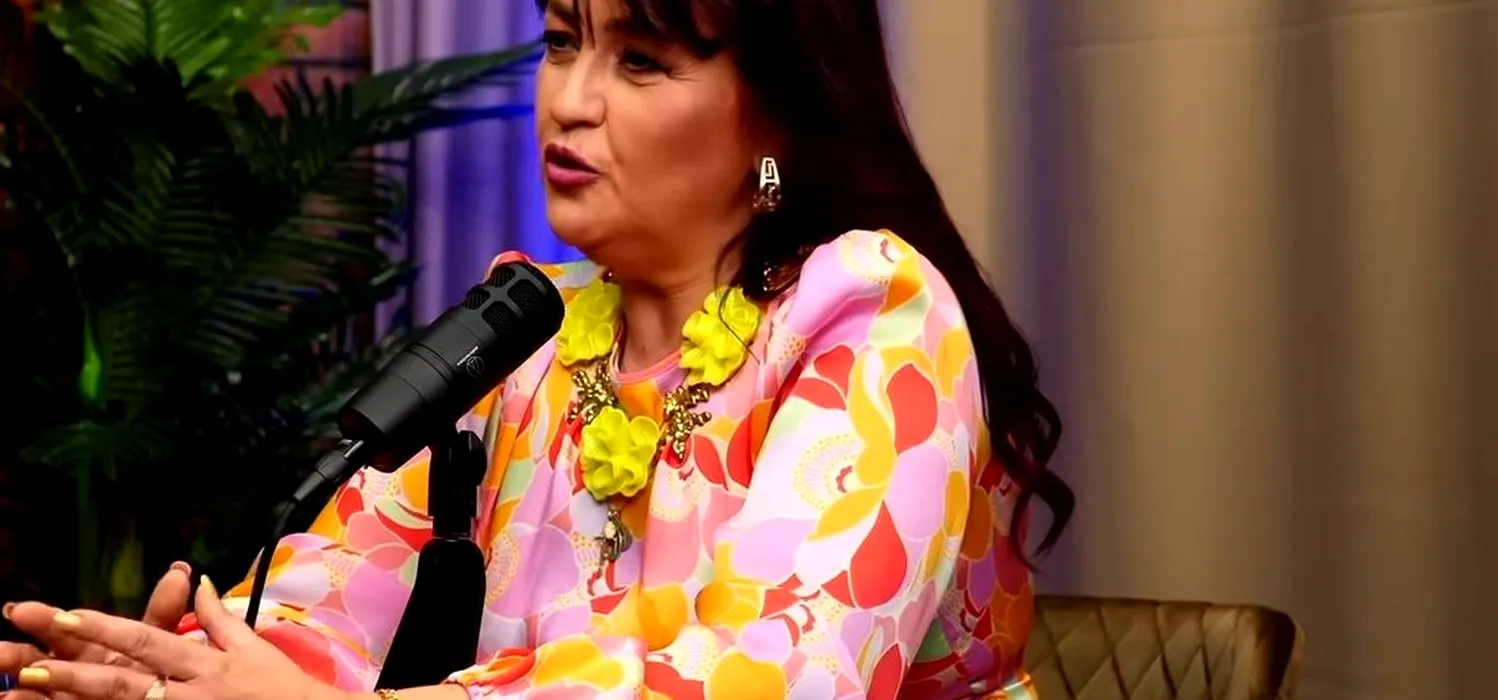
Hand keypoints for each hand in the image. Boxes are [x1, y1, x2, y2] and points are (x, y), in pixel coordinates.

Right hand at [2, 563, 191, 699]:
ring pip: (34, 684)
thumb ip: (162, 613)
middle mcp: (71, 668)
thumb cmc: (150, 671)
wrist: (157, 695)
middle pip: (38, 656)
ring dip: (15, 674)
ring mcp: (65, 692)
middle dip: (16, 649)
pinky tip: (10, 697)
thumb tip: (181, 572)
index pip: (66, 629)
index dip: (46, 620)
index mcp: (91, 645)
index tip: (19, 610)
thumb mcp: (157, 642)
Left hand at [8, 577, 348, 699]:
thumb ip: (219, 616)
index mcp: (204, 663)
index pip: (146, 641)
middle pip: (125, 682)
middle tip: (32, 666)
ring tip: (41, 693)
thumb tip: (200, 582)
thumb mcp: (252, 646)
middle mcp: (191, 691)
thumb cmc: (283, 686)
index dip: (105, 629)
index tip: (67, 616)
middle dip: (77, 674)